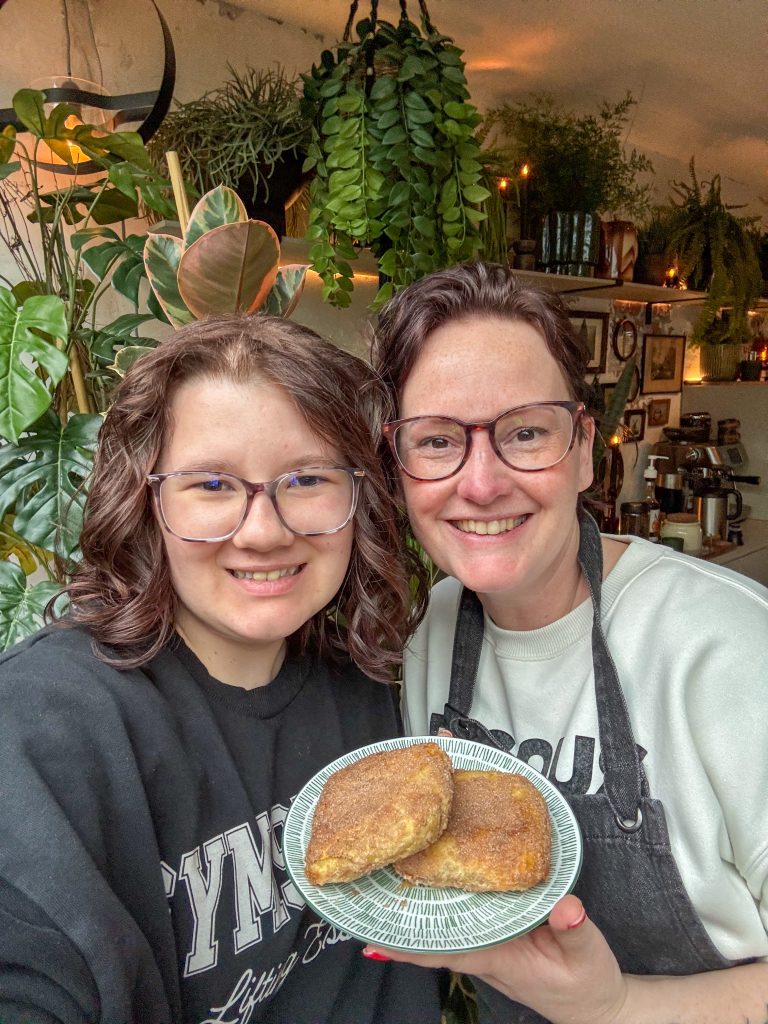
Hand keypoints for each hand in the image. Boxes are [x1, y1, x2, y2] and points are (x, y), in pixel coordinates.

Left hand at [364, 896, 627, 1023]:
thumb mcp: (587, 958)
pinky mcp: (498, 934)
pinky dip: (441, 902)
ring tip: (381, 877)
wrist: (600, 1008)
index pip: (440, 950)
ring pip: (443, 924)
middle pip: (432, 933)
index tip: (370, 933)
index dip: (405, 944)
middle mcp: (484, 950)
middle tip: (364, 884)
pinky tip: (426, 881)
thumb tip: (565, 906)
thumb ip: (573, 931)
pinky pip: (462, 917)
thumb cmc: (588, 985)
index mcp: (496, 956)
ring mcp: (489, 944)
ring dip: (415, 906)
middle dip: (399, 915)